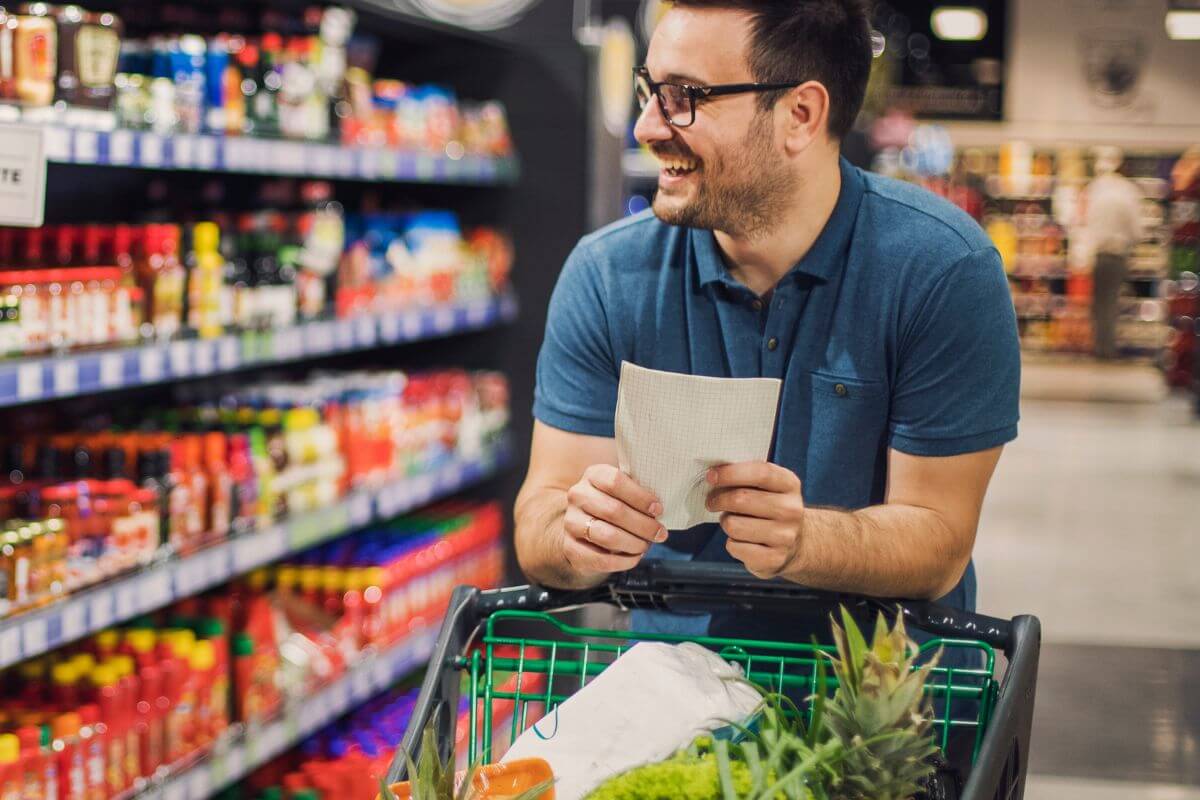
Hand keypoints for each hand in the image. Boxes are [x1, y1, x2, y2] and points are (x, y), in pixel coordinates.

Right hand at [563, 464, 665, 576]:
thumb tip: (659, 510)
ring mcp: (571, 522)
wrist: (585, 526)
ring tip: (646, 545)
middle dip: (643, 525)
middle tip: (660, 533)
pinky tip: (634, 557)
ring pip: (607, 536)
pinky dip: (623, 561)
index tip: (658, 509)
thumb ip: (638, 493)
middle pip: (614, 511)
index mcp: (594, 475)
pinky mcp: (570, 547)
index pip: (615, 481)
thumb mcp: (624, 491)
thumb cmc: (614, 504)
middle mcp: (578, 495)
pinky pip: (600, 559)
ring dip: (634, 543)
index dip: (640, 497)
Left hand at [706, 462, 804, 578]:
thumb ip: (745, 476)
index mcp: (789, 484)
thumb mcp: (767, 486)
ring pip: (733, 525)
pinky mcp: (774, 559)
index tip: (711, 476)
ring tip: (732, 521)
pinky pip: (735, 547)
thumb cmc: (769, 508)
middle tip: (711, 502)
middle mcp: (791, 510)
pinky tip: (742, 540)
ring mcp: (785, 536)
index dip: (731, 473)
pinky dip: (731, 543)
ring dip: (725, 522)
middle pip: (741, 499)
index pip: (760, 472)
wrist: (795, 543)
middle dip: (718, 499)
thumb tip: (713, 475)